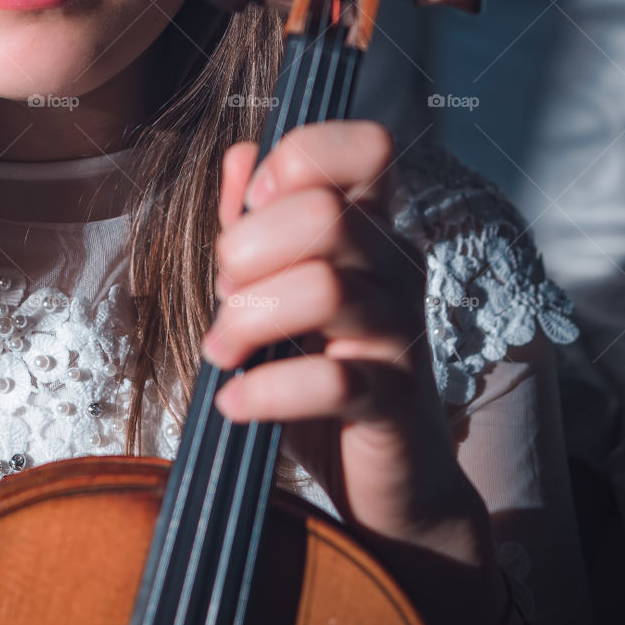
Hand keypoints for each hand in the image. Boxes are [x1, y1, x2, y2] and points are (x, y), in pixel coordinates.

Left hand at [201, 122, 510, 624]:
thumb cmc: (324, 366)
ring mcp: (400, 333)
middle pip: (325, 214)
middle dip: (247, 251)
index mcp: (373, 225)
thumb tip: (240, 155)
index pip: (367, 146)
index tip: (254, 208)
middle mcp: (396, 266)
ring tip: (223, 349)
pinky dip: (264, 392)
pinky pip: (329, 381)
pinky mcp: (393, 403)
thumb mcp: (281, 286)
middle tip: (227, 294)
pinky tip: (235, 403)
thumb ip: (259, 220)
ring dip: (247, 319)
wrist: (389, 478)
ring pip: (324, 288)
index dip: (299, 160)